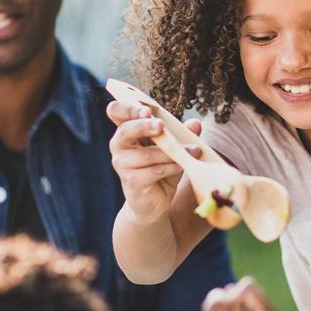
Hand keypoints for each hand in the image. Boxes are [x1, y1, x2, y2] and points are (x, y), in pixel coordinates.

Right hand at [107, 101, 202, 224]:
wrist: (154, 203)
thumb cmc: (161, 169)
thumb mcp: (173, 149)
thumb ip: (182, 135)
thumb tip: (195, 123)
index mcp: (127, 131)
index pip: (116, 112)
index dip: (127, 107)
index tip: (146, 109)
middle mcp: (119, 145)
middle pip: (125, 130)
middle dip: (143, 126)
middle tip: (161, 126)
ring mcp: (123, 164)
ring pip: (146, 154)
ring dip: (171, 152)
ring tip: (192, 150)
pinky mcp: (132, 181)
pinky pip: (154, 171)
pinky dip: (172, 167)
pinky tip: (183, 165)